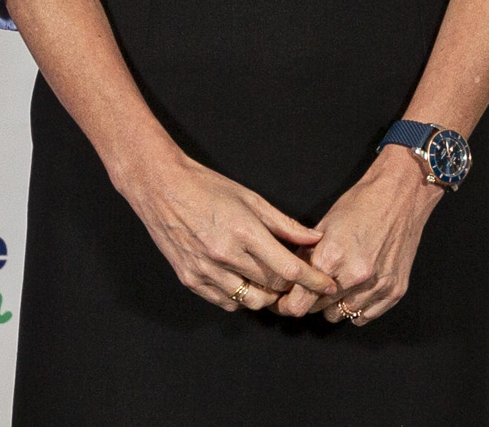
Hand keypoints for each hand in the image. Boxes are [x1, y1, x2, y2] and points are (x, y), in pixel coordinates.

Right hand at [118, 148, 339, 312]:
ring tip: (271, 284)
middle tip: (297, 280)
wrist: (161, 188)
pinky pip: (226, 302)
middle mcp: (225, 256)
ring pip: (250, 301)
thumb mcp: (250, 198)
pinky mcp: (190, 280)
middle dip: (291, 287)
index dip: (312, 280)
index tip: (327, 284)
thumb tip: (314, 238)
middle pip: (272, 287)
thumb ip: (284, 223)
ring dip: (266, 296)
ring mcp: (205, 271)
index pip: (288, 269)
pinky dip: (240, 297)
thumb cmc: (207, 187)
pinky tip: (243, 282)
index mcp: (244, 232)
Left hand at [274, 145, 442, 325]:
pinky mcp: (395, 291)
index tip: (287, 302)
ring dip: (334, 305)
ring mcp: (377, 286)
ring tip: (337, 285)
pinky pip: (365, 316)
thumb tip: (289, 279)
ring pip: (341, 315)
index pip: (300, 302)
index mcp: (332, 257)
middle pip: (319, 310)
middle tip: (314, 286)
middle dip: (312, 300)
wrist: (400, 195)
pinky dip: (357, 307)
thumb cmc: (360, 204)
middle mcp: (355, 276)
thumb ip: (306, 256)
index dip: (289, 303)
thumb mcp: (324, 225)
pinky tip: (356, 290)